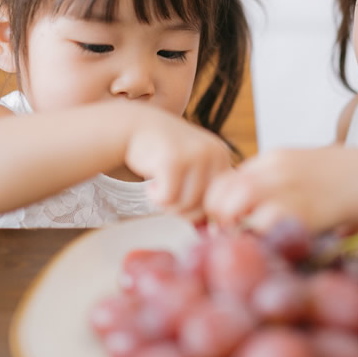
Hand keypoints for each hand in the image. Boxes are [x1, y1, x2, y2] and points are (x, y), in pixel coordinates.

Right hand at [124, 107, 232, 221]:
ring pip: (187, 205)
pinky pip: (168, 198)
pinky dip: (156, 199)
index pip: (221, 201)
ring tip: (159, 190)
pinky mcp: (174, 159)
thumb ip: (205, 193)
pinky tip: (151, 186)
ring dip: (168, 206)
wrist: (134, 126)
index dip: (201, 211)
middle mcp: (214, 153)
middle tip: (168, 199)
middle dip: (184, 212)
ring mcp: (195, 155)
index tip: (183, 203)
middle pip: (205, 207)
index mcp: (222, 156)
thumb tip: (211, 230)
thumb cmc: (163, 153)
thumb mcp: (193, 168)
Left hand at [204, 147, 357, 233]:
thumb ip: (275, 183)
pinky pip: (261, 225)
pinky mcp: (300, 210)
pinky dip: (258, 238)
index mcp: (272, 158)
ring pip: (232, 204)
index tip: (229, 222)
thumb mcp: (301, 170)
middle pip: (220, 191)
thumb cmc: (341, 180)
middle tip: (232, 235)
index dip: (220, 204)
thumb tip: (248, 211)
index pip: (225, 179)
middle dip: (219, 217)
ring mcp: (285, 187)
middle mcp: (272, 169)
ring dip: (233, 226)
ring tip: (247, 240)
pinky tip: (270, 245)